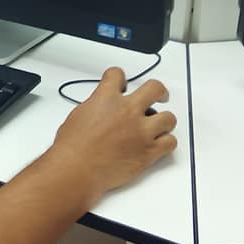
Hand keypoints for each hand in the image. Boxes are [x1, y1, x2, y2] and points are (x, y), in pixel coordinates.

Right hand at [44, 68, 176, 204]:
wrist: (77, 168)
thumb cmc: (73, 147)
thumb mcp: (78, 116)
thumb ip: (95, 107)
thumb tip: (100, 110)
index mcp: (107, 99)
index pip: (117, 75)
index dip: (120, 78)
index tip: (122, 83)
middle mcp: (128, 111)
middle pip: (155, 88)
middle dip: (159, 92)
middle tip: (159, 96)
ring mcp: (141, 131)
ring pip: (169, 118)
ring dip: (164, 121)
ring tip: (158, 126)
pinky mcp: (149, 151)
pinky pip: (170, 142)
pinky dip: (167, 143)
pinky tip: (159, 145)